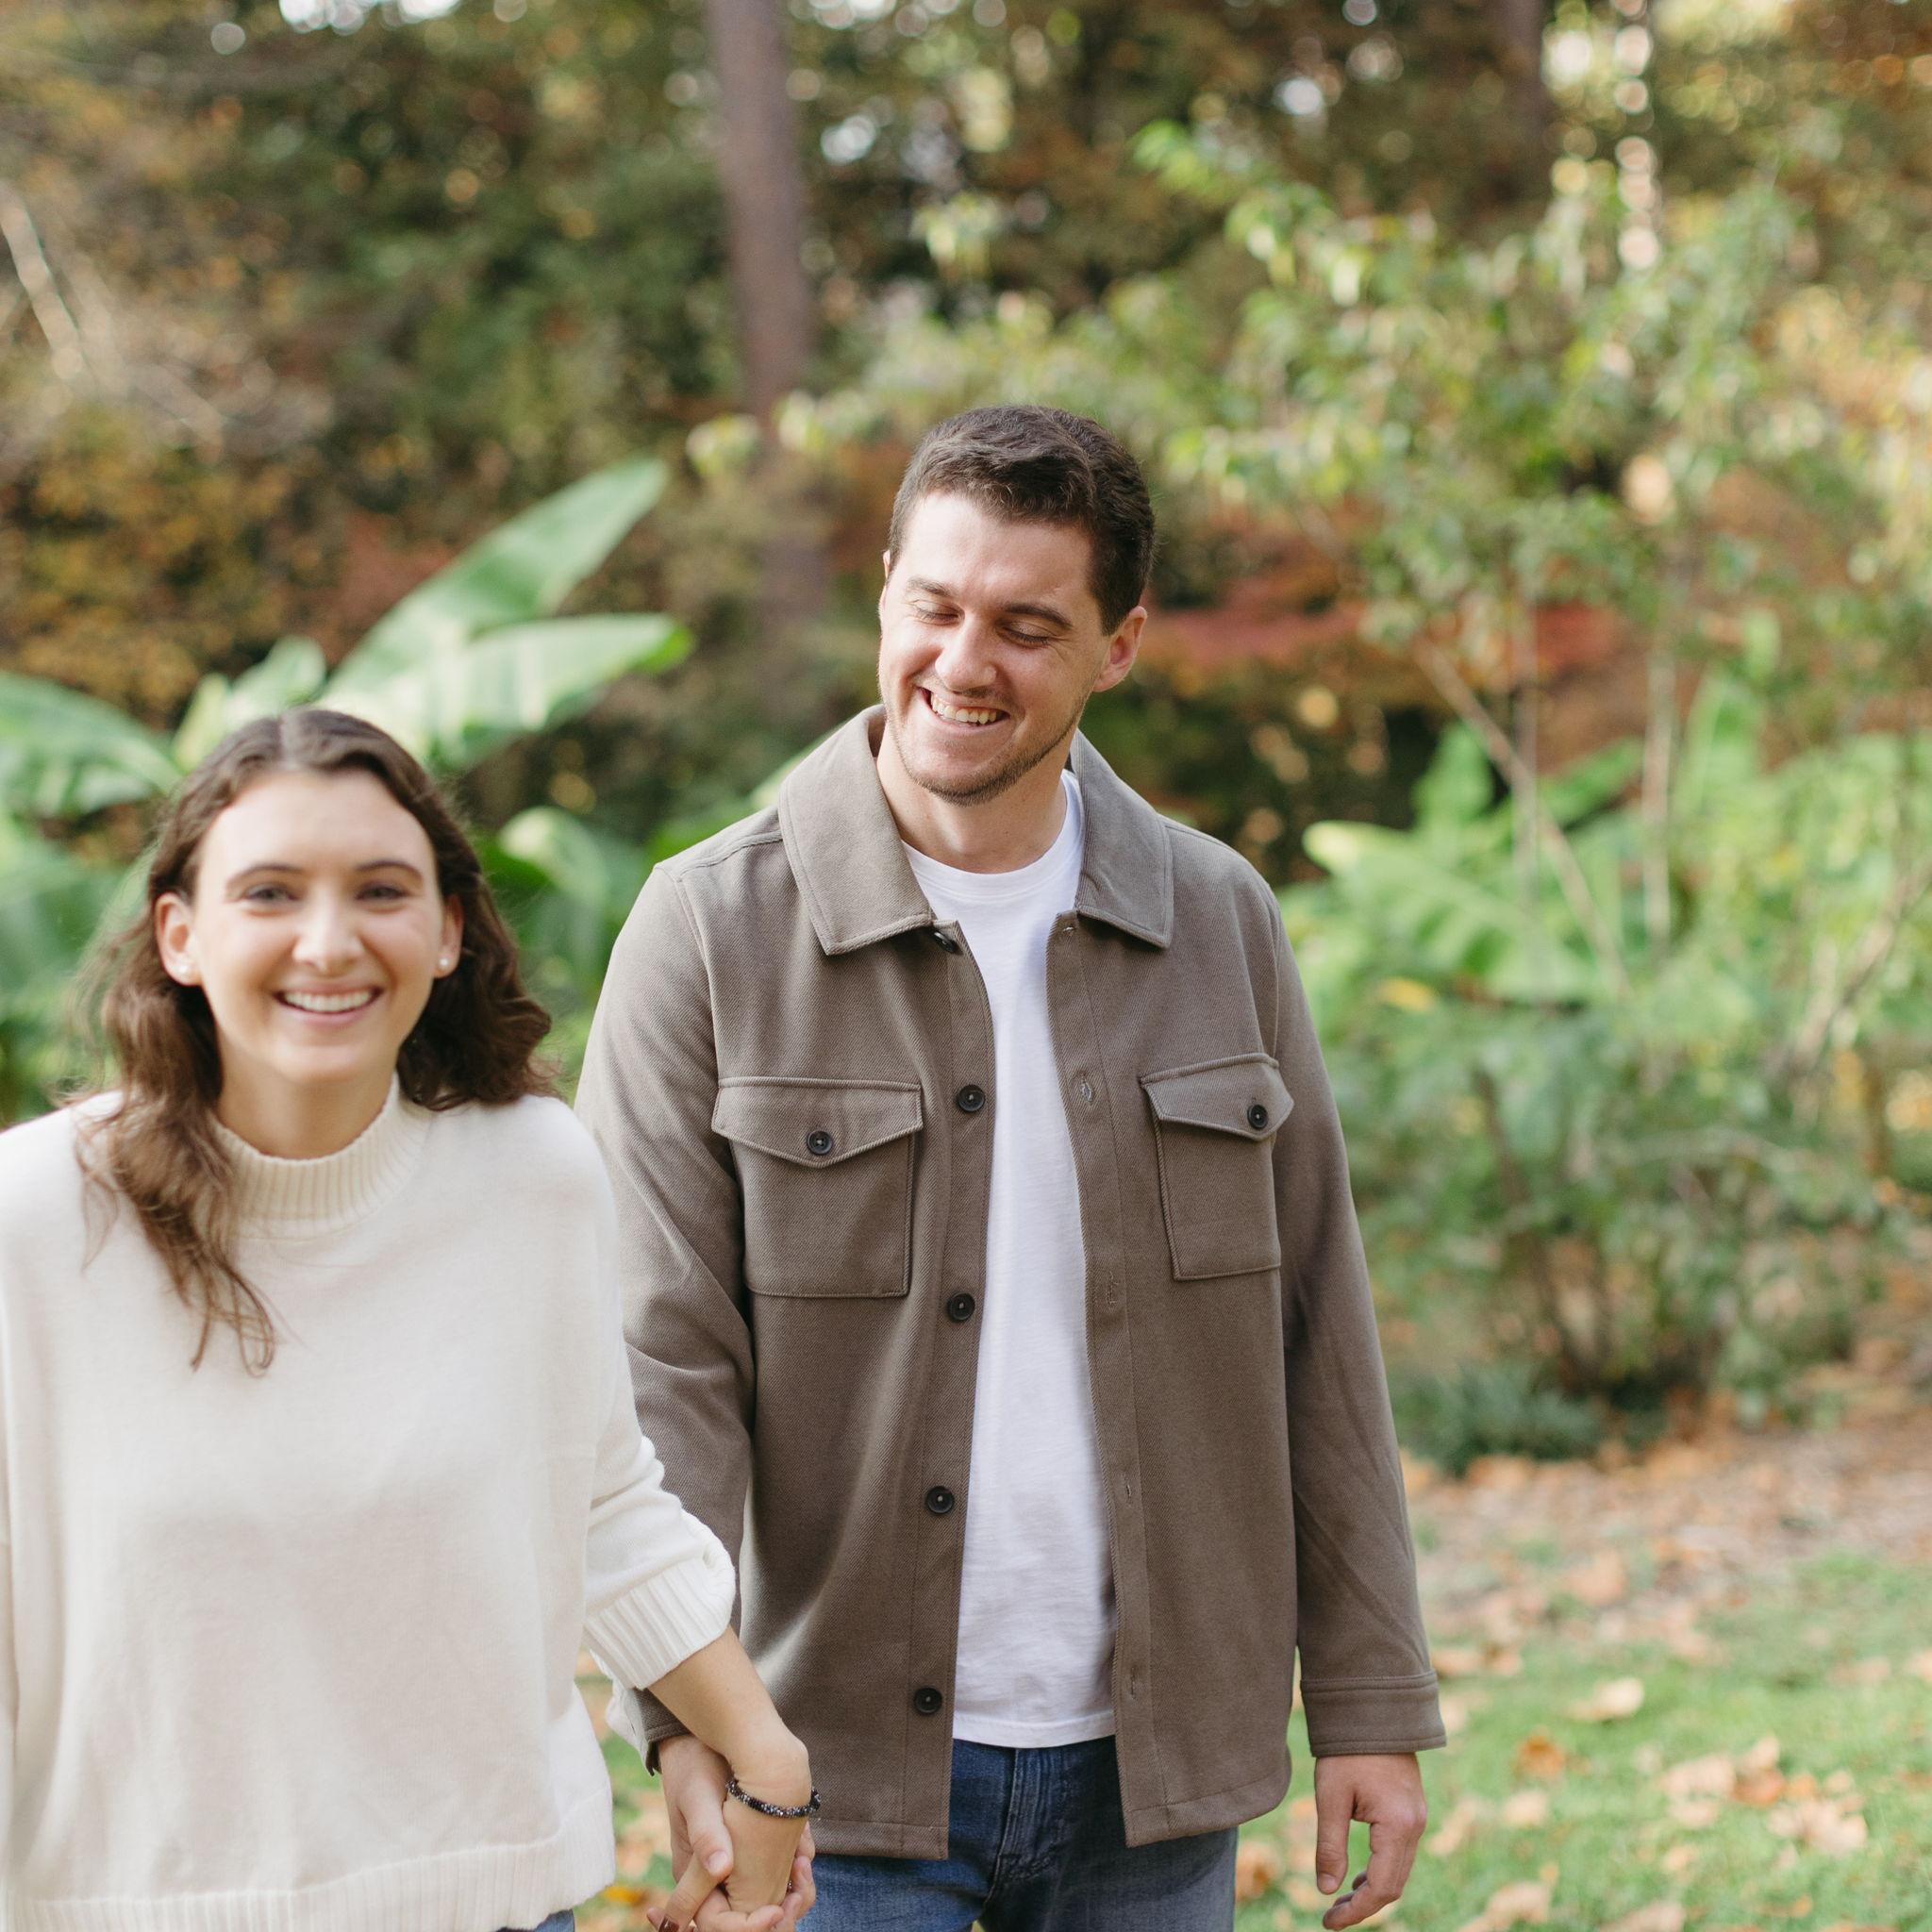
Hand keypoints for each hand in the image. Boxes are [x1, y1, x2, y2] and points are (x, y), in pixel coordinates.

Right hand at [648, 1734, 813, 1931]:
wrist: (701, 1740)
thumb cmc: (694, 1764)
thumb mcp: (698, 1796)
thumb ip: (707, 1834)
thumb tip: (722, 1868)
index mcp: (692, 1875)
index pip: (718, 1925)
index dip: (749, 1928)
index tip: (776, 1912)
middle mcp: (712, 1878)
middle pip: (747, 1921)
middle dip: (779, 1916)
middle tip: (800, 1887)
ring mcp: (734, 1866)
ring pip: (768, 1903)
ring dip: (792, 1893)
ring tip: (803, 1859)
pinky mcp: (751, 1851)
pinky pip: (778, 1879)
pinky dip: (796, 1873)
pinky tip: (803, 1847)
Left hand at [1313, 1752, 1426, 1928]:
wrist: (1373, 1711)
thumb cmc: (1348, 1751)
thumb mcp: (1331, 1797)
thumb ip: (1329, 1846)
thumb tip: (1326, 1891)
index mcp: (1398, 1826)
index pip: (1380, 1888)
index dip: (1355, 1912)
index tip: (1328, 1923)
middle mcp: (1415, 1827)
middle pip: (1393, 1885)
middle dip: (1363, 1906)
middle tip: (1331, 1917)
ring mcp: (1417, 1819)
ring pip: (1398, 1872)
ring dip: (1372, 1890)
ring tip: (1340, 1901)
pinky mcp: (1411, 1811)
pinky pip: (1400, 1854)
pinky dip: (1380, 1870)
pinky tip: (1357, 1876)